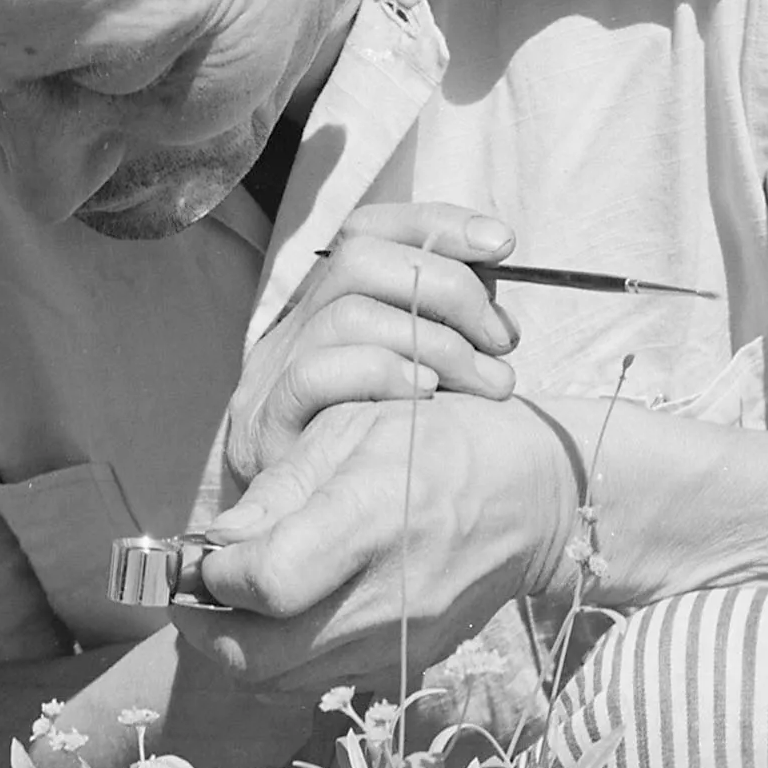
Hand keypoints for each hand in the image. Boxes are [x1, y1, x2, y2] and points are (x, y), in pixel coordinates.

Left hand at [174, 394, 580, 701]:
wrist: (539, 496)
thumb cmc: (441, 441)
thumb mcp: (356, 428)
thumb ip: (277, 490)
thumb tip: (214, 544)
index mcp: (373, 517)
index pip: (266, 582)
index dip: (213, 575)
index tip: (204, 554)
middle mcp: (389, 593)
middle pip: (260, 658)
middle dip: (207, 630)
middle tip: (195, 595)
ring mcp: (403, 640)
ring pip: (283, 683)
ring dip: (242, 649)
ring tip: (235, 603)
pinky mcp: (410, 664)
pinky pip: (322, 682)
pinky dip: (288, 659)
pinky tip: (289, 613)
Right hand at [223, 203, 524, 486]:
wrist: (302, 543)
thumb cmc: (375, 462)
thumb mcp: (415, 386)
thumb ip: (445, 337)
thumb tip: (500, 307)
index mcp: (324, 310)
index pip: (368, 231)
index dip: (437, 224)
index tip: (503, 244)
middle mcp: (291, 331)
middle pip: (360, 260)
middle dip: (449, 289)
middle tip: (501, 339)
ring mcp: (270, 377)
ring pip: (347, 315)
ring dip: (436, 342)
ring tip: (488, 382)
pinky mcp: (264, 429)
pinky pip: (314, 376)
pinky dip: (382, 374)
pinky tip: (428, 396)